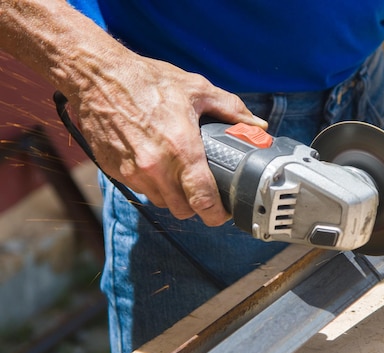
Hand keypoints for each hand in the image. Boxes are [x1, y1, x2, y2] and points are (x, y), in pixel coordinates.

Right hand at [69, 53, 266, 225]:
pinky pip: (140, 190)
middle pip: (183, 210)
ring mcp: (133, 172)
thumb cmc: (147, 81)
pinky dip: (152, 184)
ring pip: (161, 202)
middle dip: (196, 205)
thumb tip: (256, 125)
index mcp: (181, 150)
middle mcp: (156, 167)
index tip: (224, 214)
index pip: (202, 201)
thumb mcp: (197, 90)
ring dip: (173, 196)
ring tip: (179, 175)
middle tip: (203, 191)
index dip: (217, 215)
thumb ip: (231, 109)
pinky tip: (156, 164)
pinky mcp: (116, 171)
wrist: (98, 77)